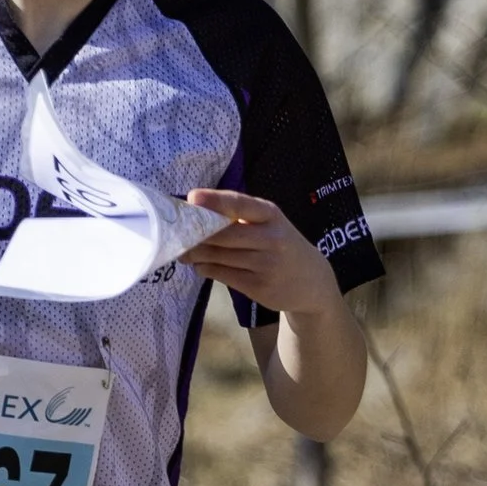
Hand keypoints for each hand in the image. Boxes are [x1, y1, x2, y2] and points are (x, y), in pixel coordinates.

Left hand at [181, 189, 340, 315]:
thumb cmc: (280, 244)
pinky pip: (222, 275)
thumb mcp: (270, 224)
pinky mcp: (258, 287)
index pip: (240, 204)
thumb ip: (240, 217)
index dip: (215, 201)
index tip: (192, 198)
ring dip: (196, 254)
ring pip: (219, 257)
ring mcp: (265, 265)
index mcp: (271, 215)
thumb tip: (194, 211)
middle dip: (196, 235)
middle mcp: (270, 238)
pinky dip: (206, 269)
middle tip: (175, 234)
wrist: (312, 281)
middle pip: (223, 235)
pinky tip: (201, 265)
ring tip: (184, 251)